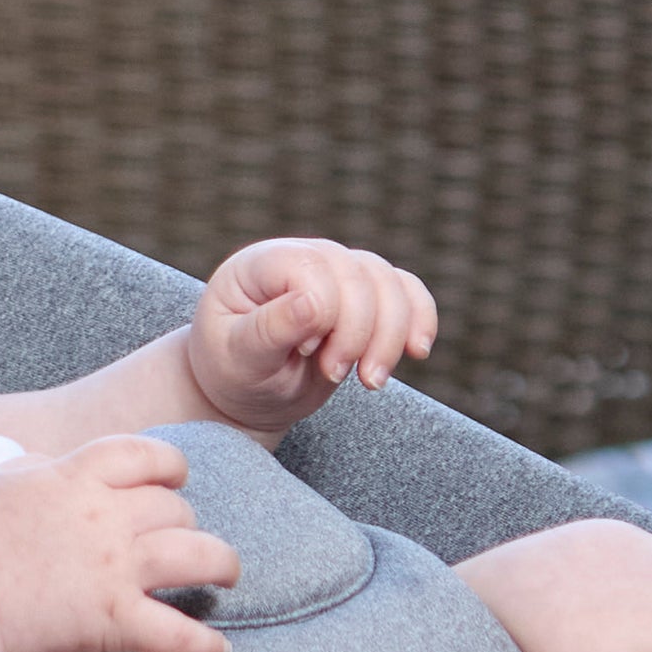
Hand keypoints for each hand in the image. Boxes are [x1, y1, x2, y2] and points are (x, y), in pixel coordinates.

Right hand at [0, 438, 241, 651]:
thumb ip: (37, 468)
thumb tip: (53, 466)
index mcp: (78, 478)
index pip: (145, 455)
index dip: (169, 465)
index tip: (174, 478)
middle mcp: (108, 518)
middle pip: (174, 508)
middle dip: (184, 520)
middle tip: (183, 538)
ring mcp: (116, 570)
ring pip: (200, 556)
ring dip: (222, 564)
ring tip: (227, 575)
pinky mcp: (115, 621)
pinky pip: (177, 633)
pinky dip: (203, 644)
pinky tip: (218, 648)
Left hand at [189, 238, 437, 431]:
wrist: (246, 393)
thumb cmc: (232, 373)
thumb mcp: (238, 358)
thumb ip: (270, 329)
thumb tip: (313, 303)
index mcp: (260, 264)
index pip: (313, 268)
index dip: (323, 313)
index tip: (304, 354)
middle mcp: (303, 257)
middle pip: (358, 276)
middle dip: (359, 333)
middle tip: (334, 377)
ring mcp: (338, 273)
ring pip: (389, 283)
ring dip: (391, 336)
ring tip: (371, 381)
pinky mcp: (365, 296)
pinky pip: (407, 291)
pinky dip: (419, 320)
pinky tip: (417, 352)